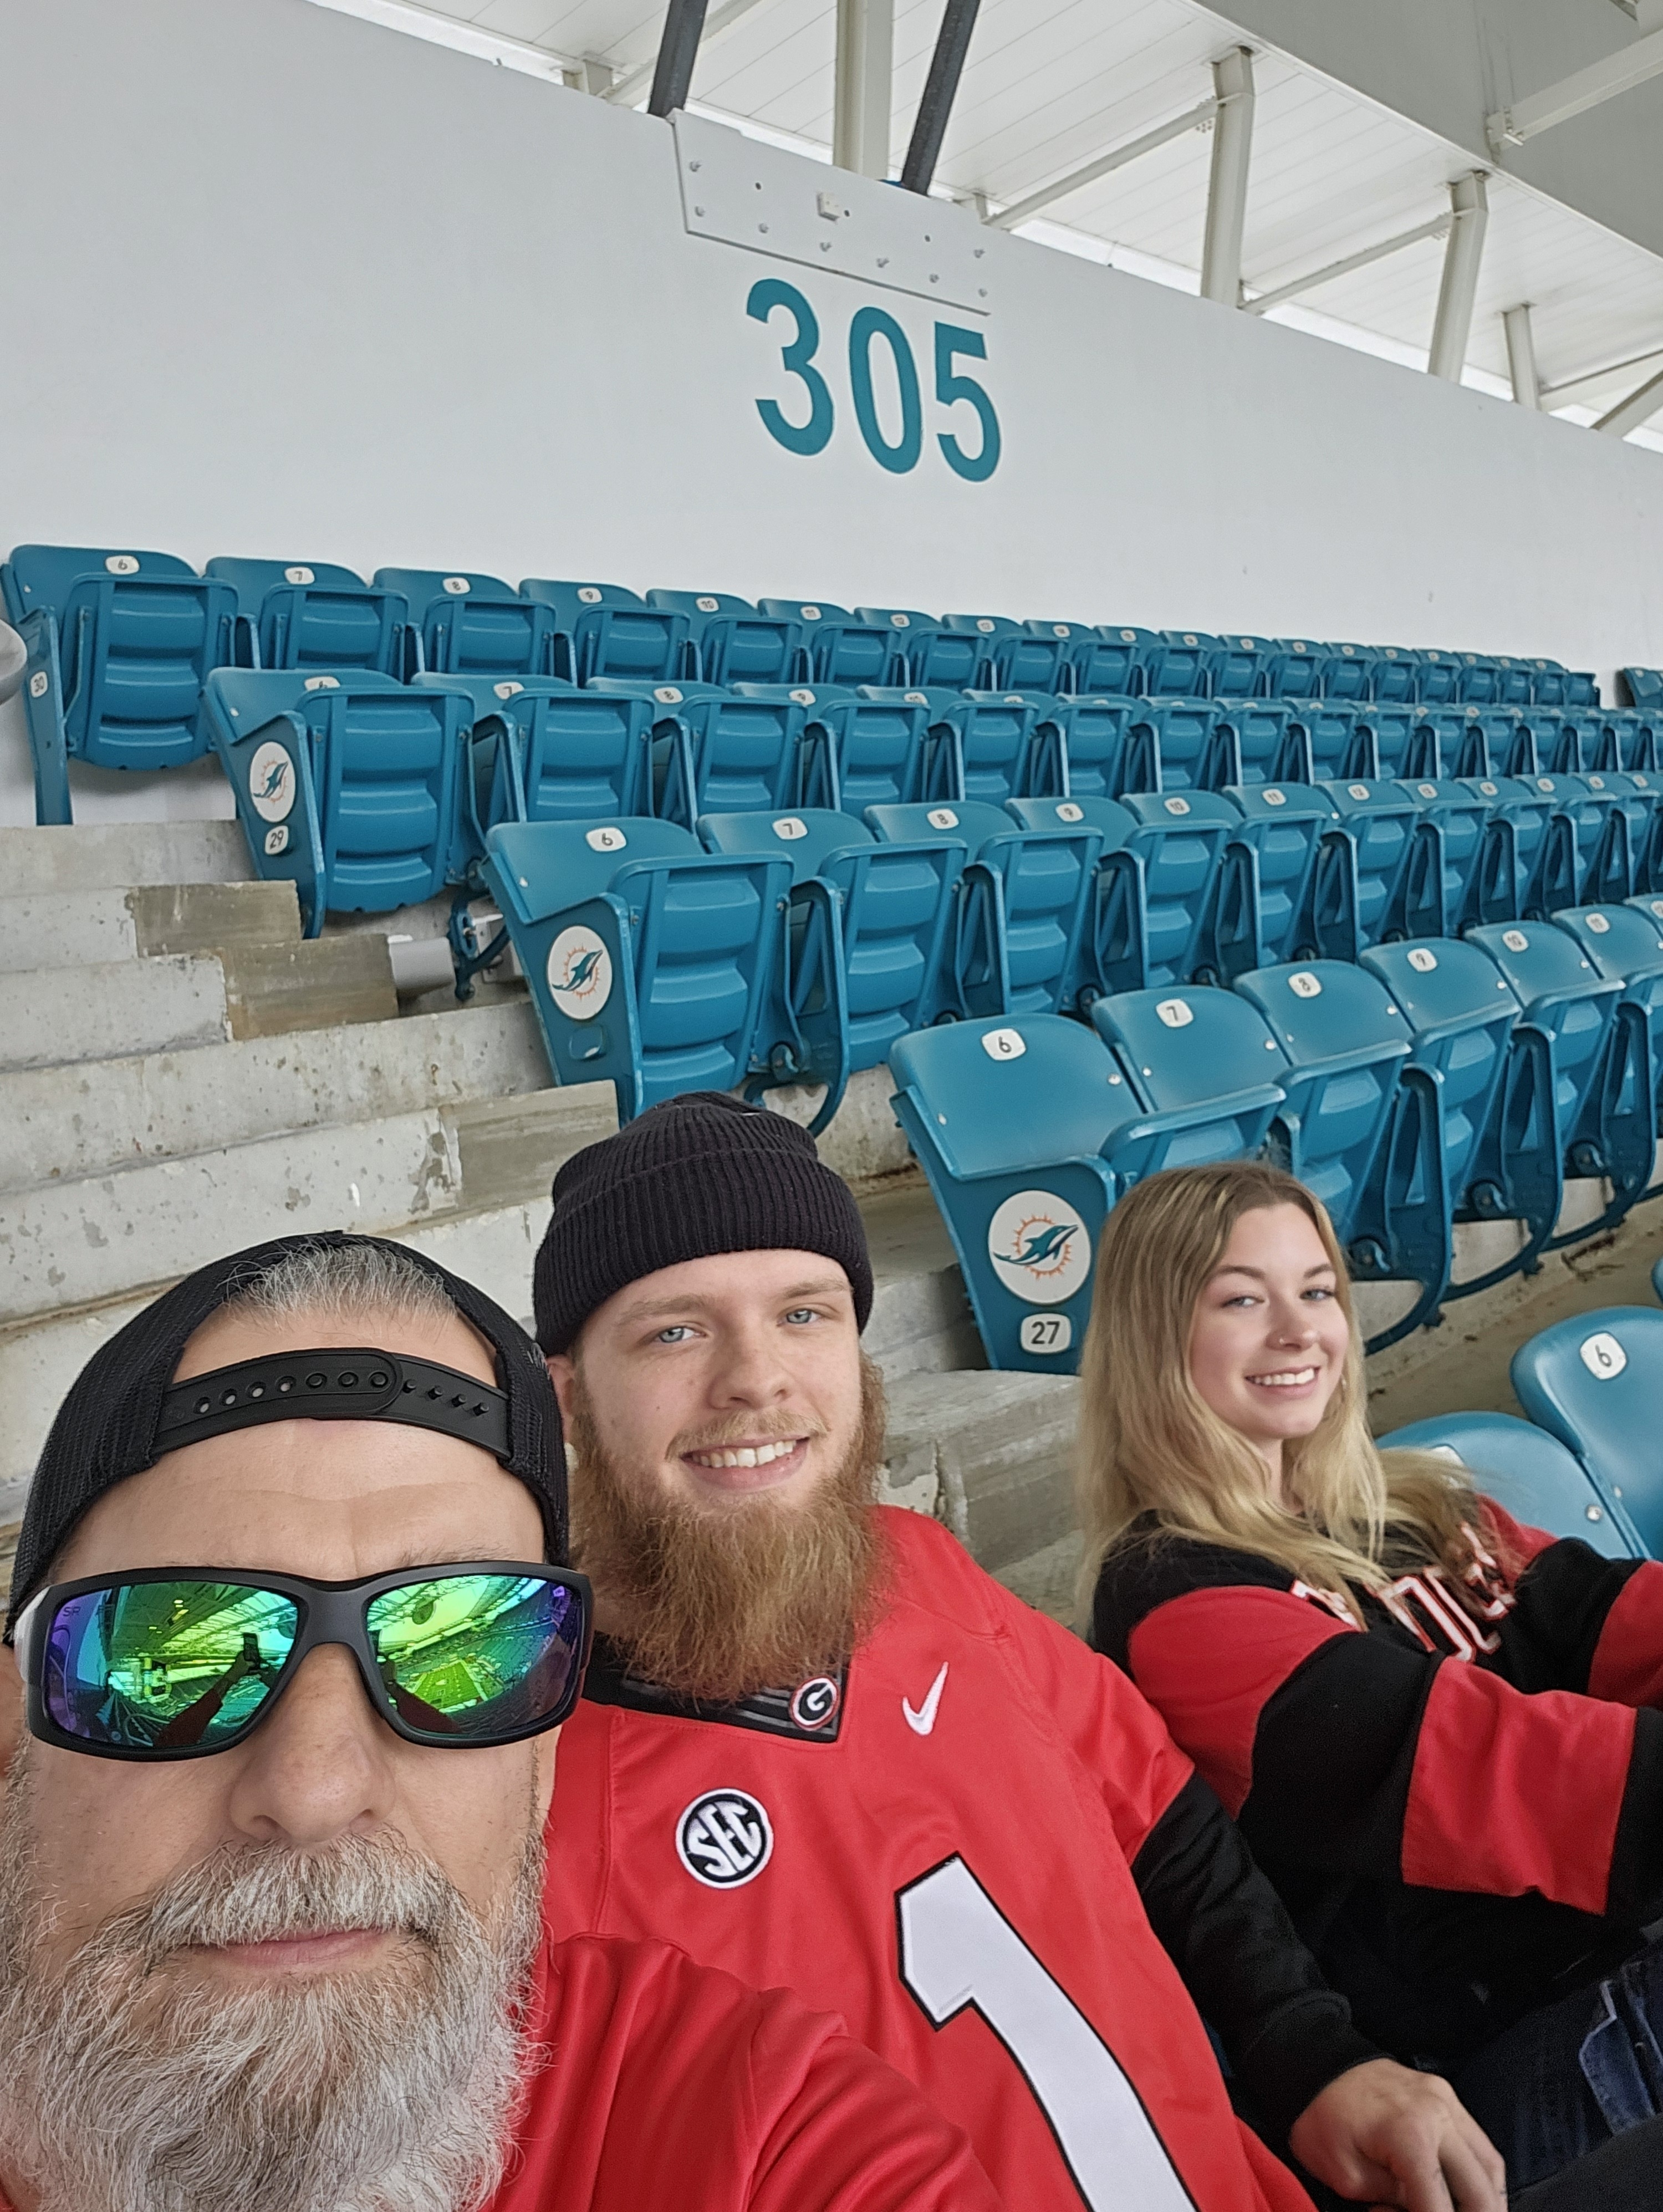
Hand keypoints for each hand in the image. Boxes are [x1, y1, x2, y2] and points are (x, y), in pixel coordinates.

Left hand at [1287, 2058, 1505, 2211]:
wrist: (1316, 2063)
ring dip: (1488, 2201)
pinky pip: (1479, 2141)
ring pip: (1490, 2164)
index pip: (1440, 2204)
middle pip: (1481, 2189)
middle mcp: (1437, 2114)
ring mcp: (1445, 2100)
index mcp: (1409, 2135)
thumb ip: (1392, 2201)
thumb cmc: (1322, 2119)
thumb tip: (1421, 2209)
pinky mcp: (1445, 2094)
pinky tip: (1470, 2194)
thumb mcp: (1345, 2175)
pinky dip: (1482, 2173)